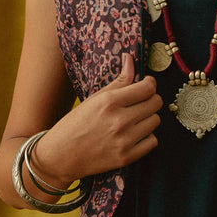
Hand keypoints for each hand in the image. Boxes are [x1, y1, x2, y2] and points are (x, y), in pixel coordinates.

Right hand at [33, 54, 162, 185]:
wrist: (60, 157)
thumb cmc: (75, 125)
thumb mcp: (94, 98)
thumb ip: (118, 80)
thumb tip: (130, 59)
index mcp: (109, 102)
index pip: (148, 87)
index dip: (149, 83)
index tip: (145, 84)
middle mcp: (119, 120)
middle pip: (155, 103)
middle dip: (150, 99)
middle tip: (139, 102)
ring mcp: (124, 140)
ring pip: (155, 121)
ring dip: (148, 118)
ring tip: (134, 119)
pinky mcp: (127, 157)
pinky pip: (153, 141)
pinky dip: (146, 137)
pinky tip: (134, 135)